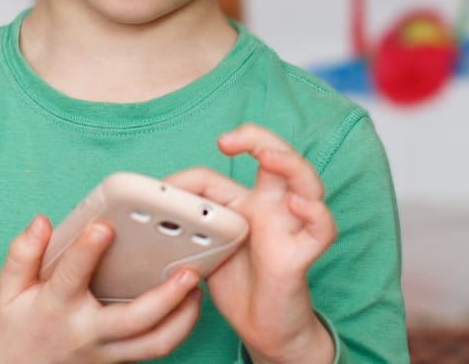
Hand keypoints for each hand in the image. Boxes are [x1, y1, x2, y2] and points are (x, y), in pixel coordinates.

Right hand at [0, 215, 202, 363]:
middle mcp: (86, 332)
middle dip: (165, 296)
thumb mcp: (6, 289)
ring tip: (198, 287)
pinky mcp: (120, 360)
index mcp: (56, 308)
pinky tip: (189, 302)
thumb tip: (42, 223)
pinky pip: (155, 349)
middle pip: (133, 319)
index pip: (72, 277)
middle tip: (187, 270)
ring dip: (183, 317)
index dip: (86, 251)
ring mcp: (106, 350)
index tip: (103, 227)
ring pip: (155, 343)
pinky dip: (178, 328)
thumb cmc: (14, 325)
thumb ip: (22, 253)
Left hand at [164, 124, 337, 363]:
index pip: (218, 176)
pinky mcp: (300, 255)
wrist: (262, 330)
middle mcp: (271, 208)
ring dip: (289, 163)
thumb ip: (184, 229)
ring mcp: (289, 228)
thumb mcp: (202, 251)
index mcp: (244, 204)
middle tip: (228, 140)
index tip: (160, 191)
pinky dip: (315, 214)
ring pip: (306, 182)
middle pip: (277, 157)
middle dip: (257, 138)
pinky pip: (321, 230)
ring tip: (268, 156)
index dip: (186, 180)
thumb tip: (148, 214)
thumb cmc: (236, 285)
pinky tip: (298, 204)